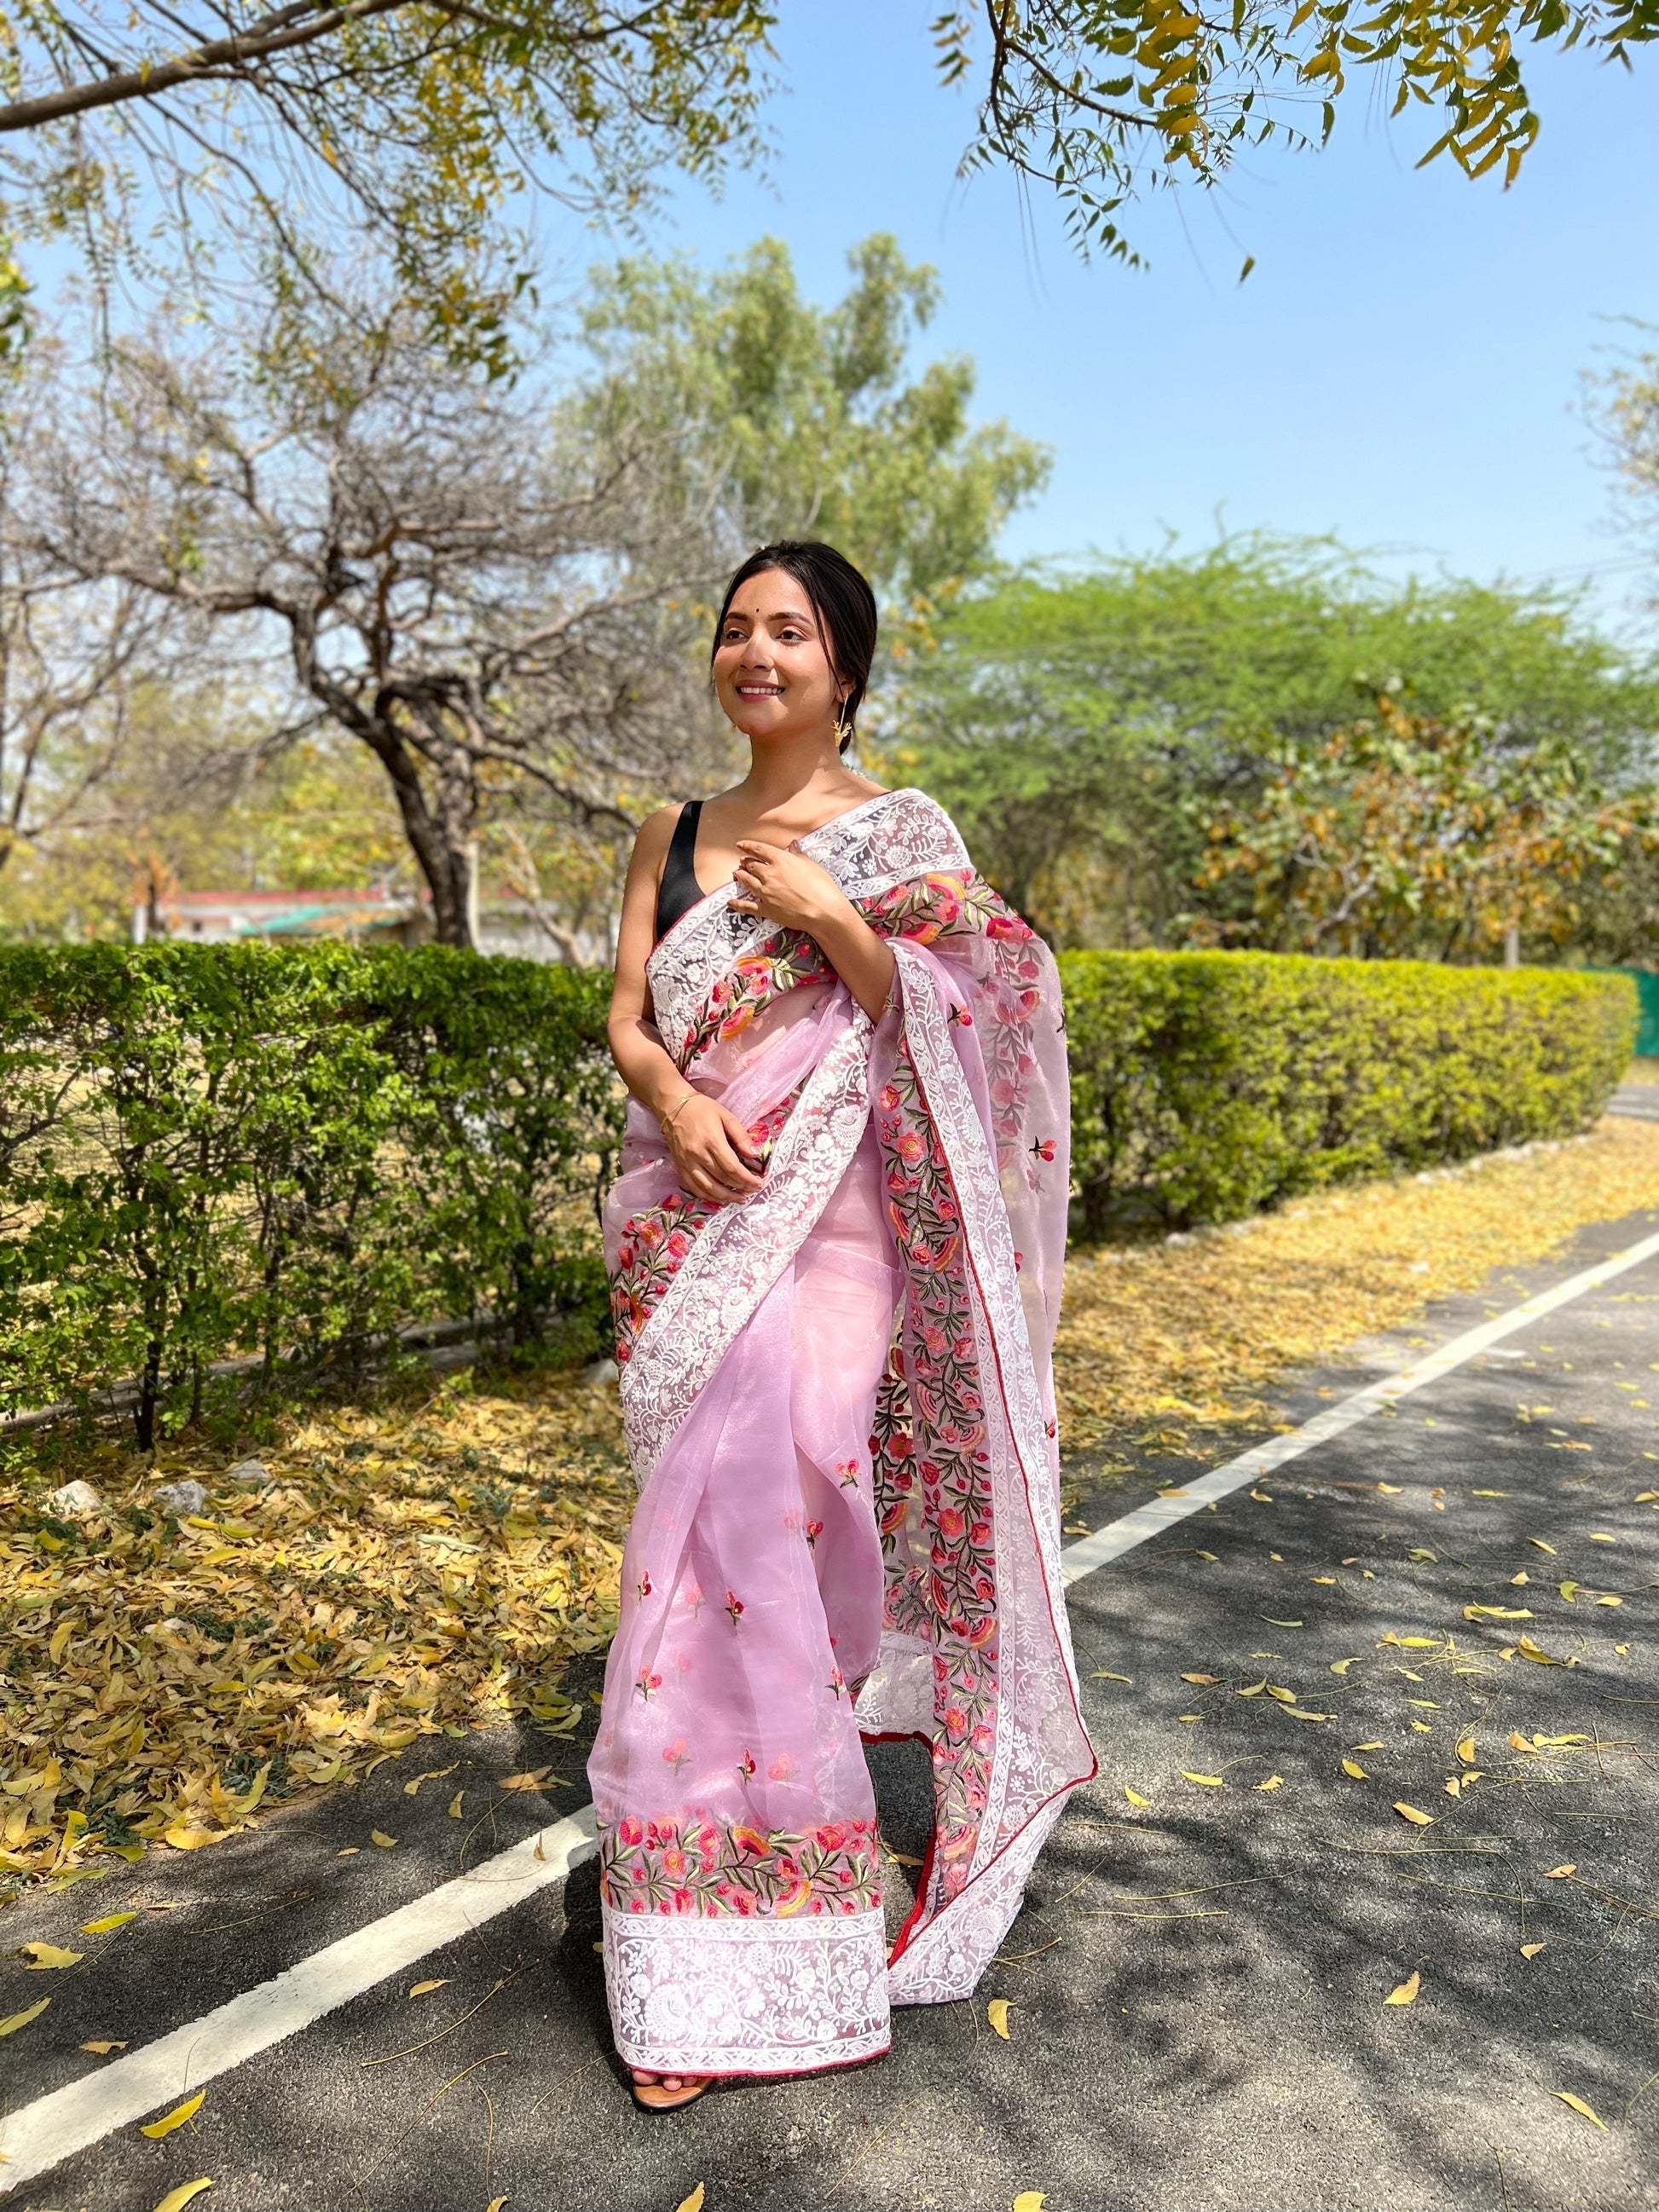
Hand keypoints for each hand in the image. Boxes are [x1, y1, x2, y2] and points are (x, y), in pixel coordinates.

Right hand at [661, 1092, 766, 1203]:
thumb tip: (755, 1154)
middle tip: (752, 1191)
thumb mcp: (726, 1116)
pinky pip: (693, 1186)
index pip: (732, 1167)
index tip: (758, 1184)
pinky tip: (718, 1198)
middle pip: (722, 1178)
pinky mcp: (679, 1165)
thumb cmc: (702, 1109)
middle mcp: (698, 1154)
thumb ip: (741, 1136)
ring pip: (707, 1187)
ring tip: (738, 1199)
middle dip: (740, 1188)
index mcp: (712, 1140)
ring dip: (725, 1197)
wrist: (673, 1106)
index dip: (746, 1179)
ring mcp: (687, 1162)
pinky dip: (706, 1195)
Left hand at [729, 841, 848, 932]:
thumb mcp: (811, 865)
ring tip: (736, 874)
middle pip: (751, 865)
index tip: (740, 845)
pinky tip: (730, 902)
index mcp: (780, 860)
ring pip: (747, 882)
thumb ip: (798, 854)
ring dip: (741, 876)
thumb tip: (792, 844)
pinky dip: (737, 904)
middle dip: (745, 862)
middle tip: (741, 861)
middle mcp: (769, 874)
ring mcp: (765, 892)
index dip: (748, 846)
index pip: (759, 850)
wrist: (822, 910)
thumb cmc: (821, 886)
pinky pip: (747, 906)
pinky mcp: (766, 909)